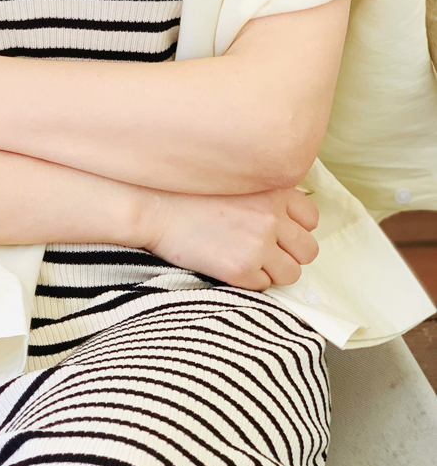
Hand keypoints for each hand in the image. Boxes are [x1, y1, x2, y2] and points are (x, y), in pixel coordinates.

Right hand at [141, 187, 319, 289]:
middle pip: (308, 250)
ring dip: (273, 271)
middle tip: (264, 252)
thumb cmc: (188, 192)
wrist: (154, 208)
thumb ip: (266, 193)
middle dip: (289, 254)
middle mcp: (272, 217)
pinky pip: (264, 286)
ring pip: (291, 273)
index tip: (277, 231)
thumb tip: (289, 214)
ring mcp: (258, 244)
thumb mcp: (236, 179)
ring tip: (248, 261)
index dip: (295, 229)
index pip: (312, 219)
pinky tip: (230, 266)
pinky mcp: (241, 269)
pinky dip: (250, 280)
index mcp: (274, 190)